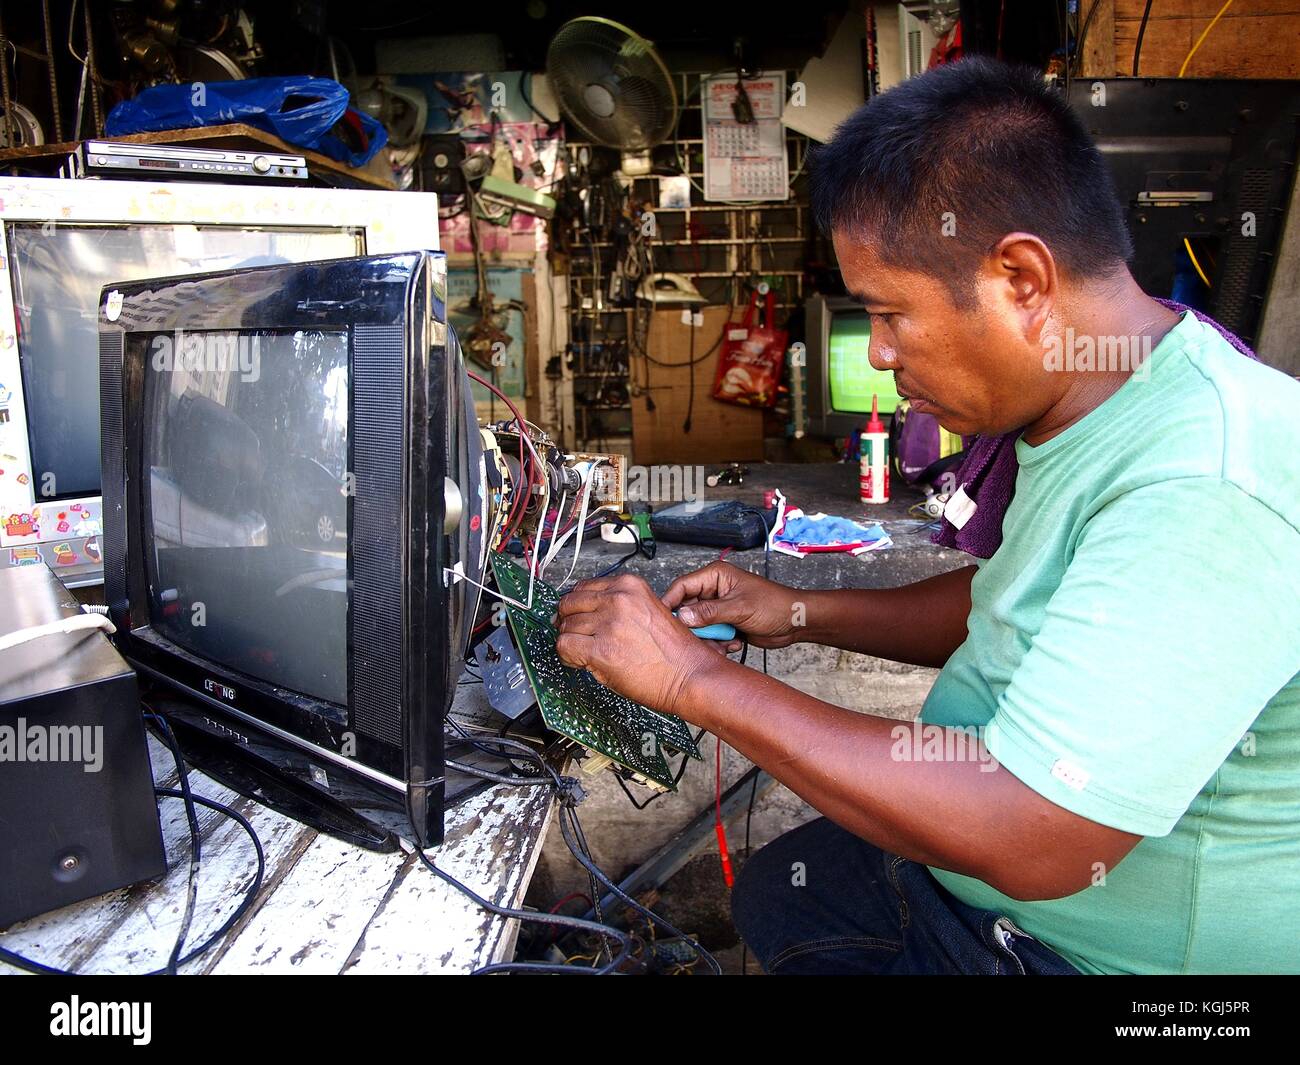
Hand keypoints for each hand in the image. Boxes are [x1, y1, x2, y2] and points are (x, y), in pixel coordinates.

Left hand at [555, 573, 722, 715]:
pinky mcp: (601, 649)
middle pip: (570, 604)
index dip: (576, 605)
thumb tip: (584, 613)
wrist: (689, 675)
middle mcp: (618, 599)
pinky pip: (565, 646)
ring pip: (565, 626)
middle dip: (568, 621)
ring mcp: (608, 623)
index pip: (584, 587)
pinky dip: (567, 656)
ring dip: (570, 640)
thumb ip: (618, 605)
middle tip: (575, 635)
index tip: (576, 616)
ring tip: (584, 653)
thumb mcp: (648, 610)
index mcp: (629, 586)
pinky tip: (579, 661)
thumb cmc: (674, 651)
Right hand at [662, 561, 805, 649]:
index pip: (682, 587)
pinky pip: (710, 636)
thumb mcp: (740, 608)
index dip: (670, 603)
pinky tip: (735, 642)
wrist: (795, 622)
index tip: (663, 621)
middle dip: (695, 628)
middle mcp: (713, 591)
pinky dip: (720, 643)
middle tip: (705, 638)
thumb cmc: (774, 605)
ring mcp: (718, 609)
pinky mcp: (725, 624)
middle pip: (687, 610)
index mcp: (715, 577)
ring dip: (710, 638)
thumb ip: (709, 612)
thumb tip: (683, 617)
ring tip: (727, 641)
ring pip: (698, 627)